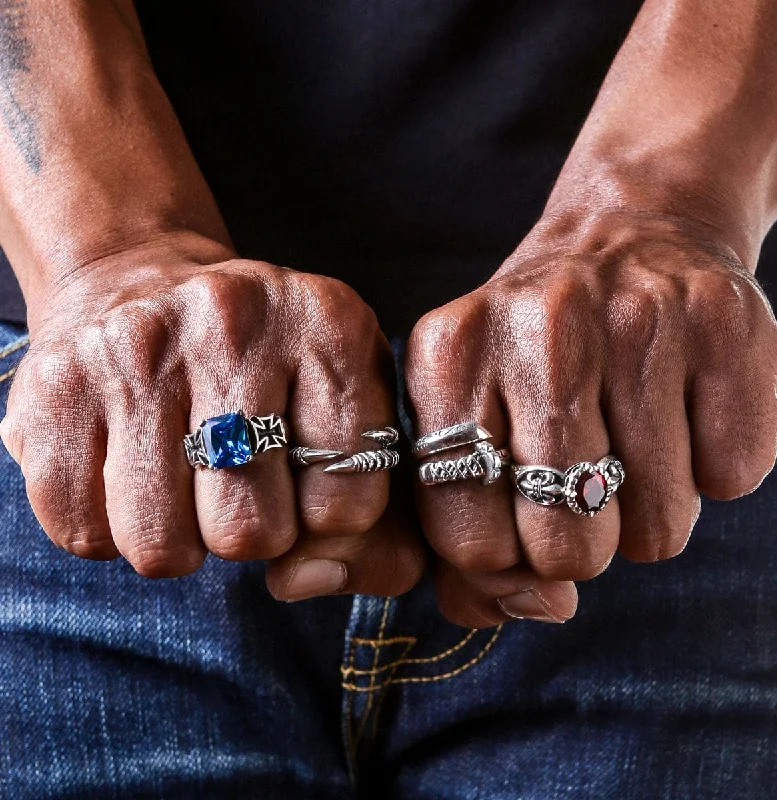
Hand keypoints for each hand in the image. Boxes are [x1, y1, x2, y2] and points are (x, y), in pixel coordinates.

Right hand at [1, 233, 423, 596]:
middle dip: (250, 534)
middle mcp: (234, 323)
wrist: (143, 281)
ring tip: (184, 479)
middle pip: (251, 532)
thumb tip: (320, 580)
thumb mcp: (350, 411)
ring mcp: (137, 348)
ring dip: (177, 538)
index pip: (347, 503)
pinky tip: (130, 471)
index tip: (306, 488)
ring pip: (160, 547)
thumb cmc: (269, 368)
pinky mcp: (55, 386)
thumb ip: (378, 520)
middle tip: (239, 484)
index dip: (327, 522)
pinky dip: (109, 528)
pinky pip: (83, 532)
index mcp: (330, 325)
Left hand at [405, 211, 776, 627]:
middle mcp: (539, 328)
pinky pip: (731, 478)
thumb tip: (535, 607)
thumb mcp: (471, 425)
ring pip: (658, 527)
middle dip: (578, 543)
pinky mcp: (725, 323)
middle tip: (580, 481)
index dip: (500, 557)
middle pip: (567, 546)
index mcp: (447, 357)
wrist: (626, 234)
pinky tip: (682, 405)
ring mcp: (638, 318)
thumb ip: (466, 545)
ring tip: (630, 435)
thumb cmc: (534, 357)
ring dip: (647, 510)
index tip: (516, 520)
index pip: (467, 540)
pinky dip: (711, 467)